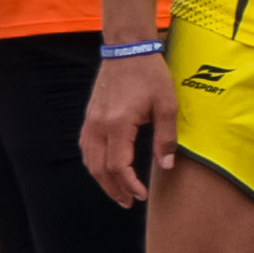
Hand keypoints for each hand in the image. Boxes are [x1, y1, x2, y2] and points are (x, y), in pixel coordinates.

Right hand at [78, 49, 170, 208]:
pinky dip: (94, 163)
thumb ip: (166, 138)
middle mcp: (99, 126)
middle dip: (113, 189)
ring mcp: (90, 121)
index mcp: (118, 125)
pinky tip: (105, 170)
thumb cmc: (150, 75)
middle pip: (99, 169)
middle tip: (128, 202)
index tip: (141, 196)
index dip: (129, 185)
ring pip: (89, 160)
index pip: (118, 166)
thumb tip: (165, 166)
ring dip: (102, 180)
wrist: (126, 49)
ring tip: (118, 192)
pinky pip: (86, 147)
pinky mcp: (89, 116)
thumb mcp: (167, 105)